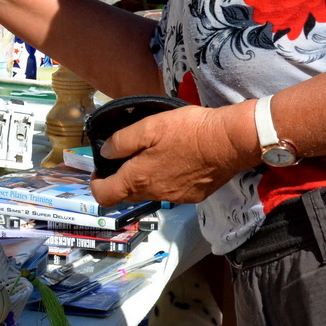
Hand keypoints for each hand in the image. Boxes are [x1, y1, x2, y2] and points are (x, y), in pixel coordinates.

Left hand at [89, 104, 255, 208]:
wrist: (229, 142)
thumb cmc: (187, 131)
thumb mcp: (148, 127)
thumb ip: (122, 142)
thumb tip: (105, 154)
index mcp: (139, 179)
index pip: (105, 197)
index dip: (96, 184)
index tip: (100, 168)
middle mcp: (155, 194)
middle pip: (127, 196)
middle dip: (120, 180)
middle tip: (126, 157)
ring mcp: (175, 198)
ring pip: (150, 193)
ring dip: (144, 179)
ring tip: (153, 155)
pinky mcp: (193, 196)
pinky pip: (170, 191)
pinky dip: (165, 179)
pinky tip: (176, 161)